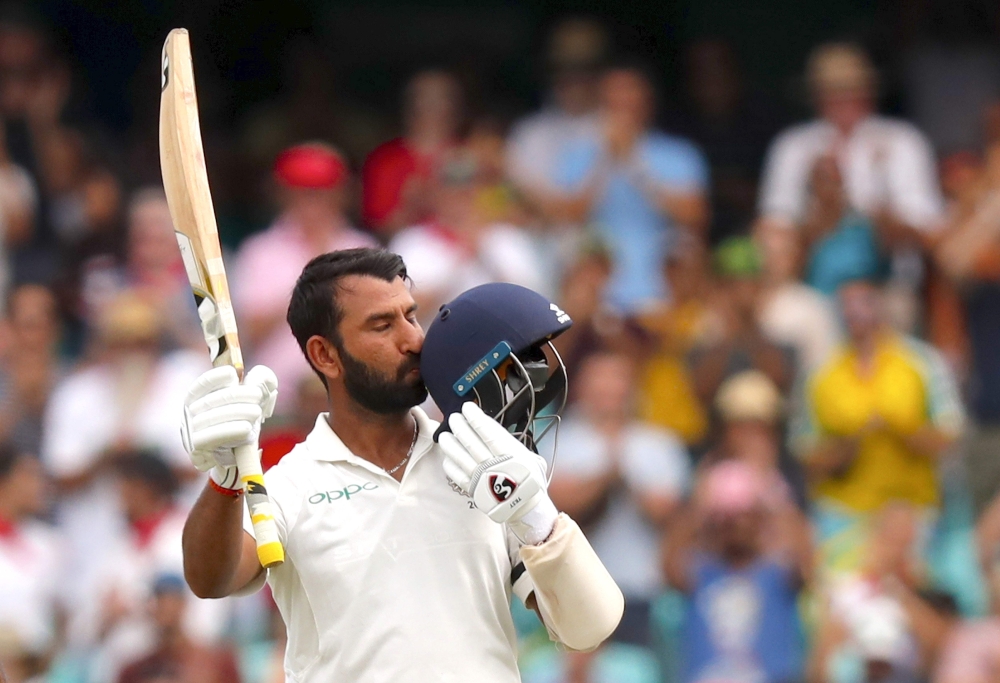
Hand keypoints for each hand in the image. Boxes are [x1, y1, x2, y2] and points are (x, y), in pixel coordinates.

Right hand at [180, 365, 277, 488]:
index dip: (216, 377)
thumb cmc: (241, 420)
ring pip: (211, 418)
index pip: (203, 384)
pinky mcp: (195, 449)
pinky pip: (210, 438)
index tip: (233, 374)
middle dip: (237, 395)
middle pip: (211, 400)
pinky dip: (230, 431)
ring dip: (237, 413)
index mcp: (198, 397)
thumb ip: (259, 382)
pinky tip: (247, 429)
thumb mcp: (250, 400)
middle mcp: (190, 412)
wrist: (232, 454)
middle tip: (258, 396)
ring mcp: (190, 431)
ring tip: (257, 412)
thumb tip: (261, 376)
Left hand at [439, 402, 557, 543]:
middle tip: (454, 418)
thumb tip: (501, 433)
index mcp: (509, 455)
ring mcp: (481, 479)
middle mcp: (493, 466)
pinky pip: (457, 476)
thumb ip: (517, 446)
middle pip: (471, 443)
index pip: (489, 433)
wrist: (525, 508)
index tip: (468, 408)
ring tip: (444, 434)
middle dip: (460, 427)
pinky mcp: (473, 490)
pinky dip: (450, 465)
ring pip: (460, 457)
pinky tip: (447, 457)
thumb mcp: (533, 460)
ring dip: (450, 444)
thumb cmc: (529, 482)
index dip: (476, 419)